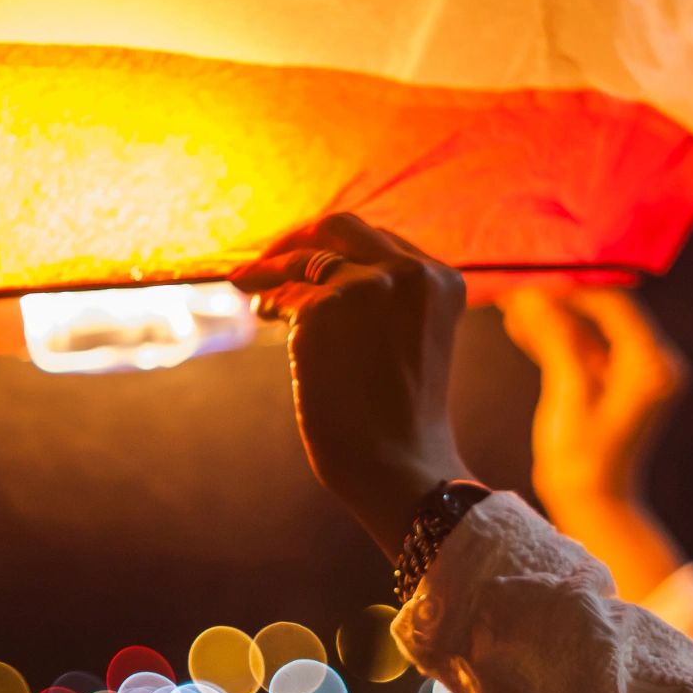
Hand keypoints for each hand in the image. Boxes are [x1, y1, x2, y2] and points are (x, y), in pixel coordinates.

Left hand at [235, 213, 468, 557]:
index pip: (380, 241)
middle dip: (299, 237)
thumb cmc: (401, 419)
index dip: (337, 247)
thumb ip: (383, 301)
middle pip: (340, 227)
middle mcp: (410, 271)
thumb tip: (318, 272)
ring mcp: (367, 286)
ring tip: (250, 288)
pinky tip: (263, 313)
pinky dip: (270, 303)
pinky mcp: (325, 309)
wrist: (399, 466)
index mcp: (442, 280)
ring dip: (272, 271)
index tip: (308, 256)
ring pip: (304, 260)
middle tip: (268, 256)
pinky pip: (284, 295)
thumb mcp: (410, 342)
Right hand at [502, 288, 688, 506]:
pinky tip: (519, 326)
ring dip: (549, 318)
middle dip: (557, 299)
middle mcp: (647, 362)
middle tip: (517, 285)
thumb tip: (531, 296)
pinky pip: (579, 352)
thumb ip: (555, 338)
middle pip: (600, 313)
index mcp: (651, 363)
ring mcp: (626, 374)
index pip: (614, 303)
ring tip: (509, 301)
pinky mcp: (606, 386)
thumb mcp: (568, 392)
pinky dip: (552, 339)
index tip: (533, 277)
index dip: (573, 286)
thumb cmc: (581, 457)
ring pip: (585, 331)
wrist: (588, 505)